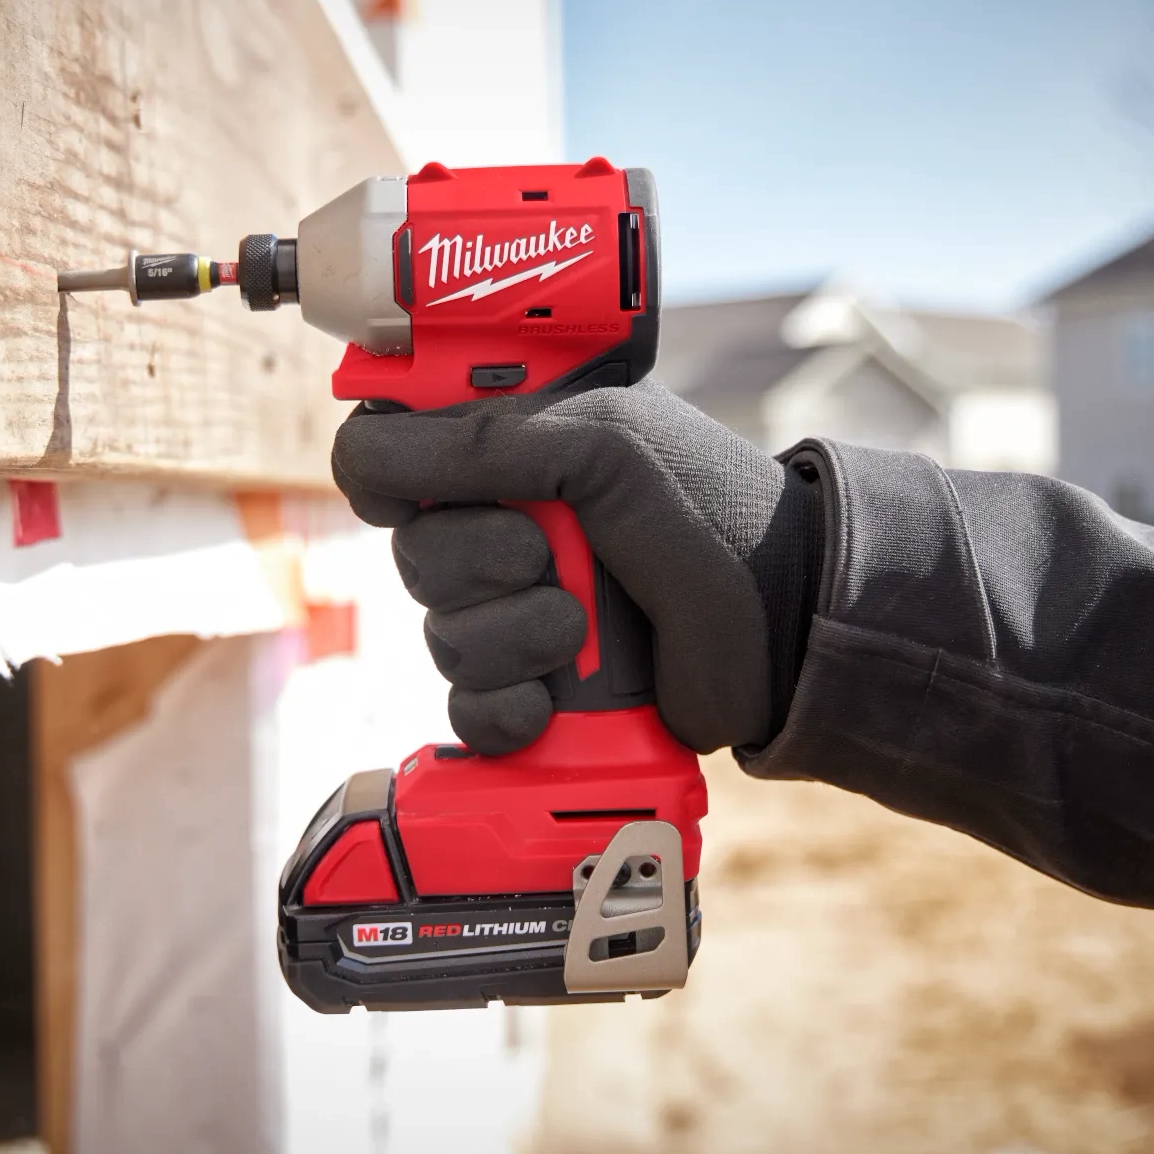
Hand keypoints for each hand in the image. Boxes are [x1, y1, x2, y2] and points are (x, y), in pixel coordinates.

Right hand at [331, 380, 824, 755]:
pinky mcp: (536, 691)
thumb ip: (484, 442)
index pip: (392, 453)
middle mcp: (507, 527)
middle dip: (474, 564)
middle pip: (409, 553)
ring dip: (509, 637)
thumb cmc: (713, 513)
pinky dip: (504, 710)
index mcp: (515, 450)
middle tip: (548, 556)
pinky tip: (549, 702)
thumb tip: (366, 452)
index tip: (412, 492)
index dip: (386, 475)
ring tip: (580, 627)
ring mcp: (519, 611)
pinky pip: (468, 710)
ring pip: (441, 636)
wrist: (787, 628)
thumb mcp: (605, 448)